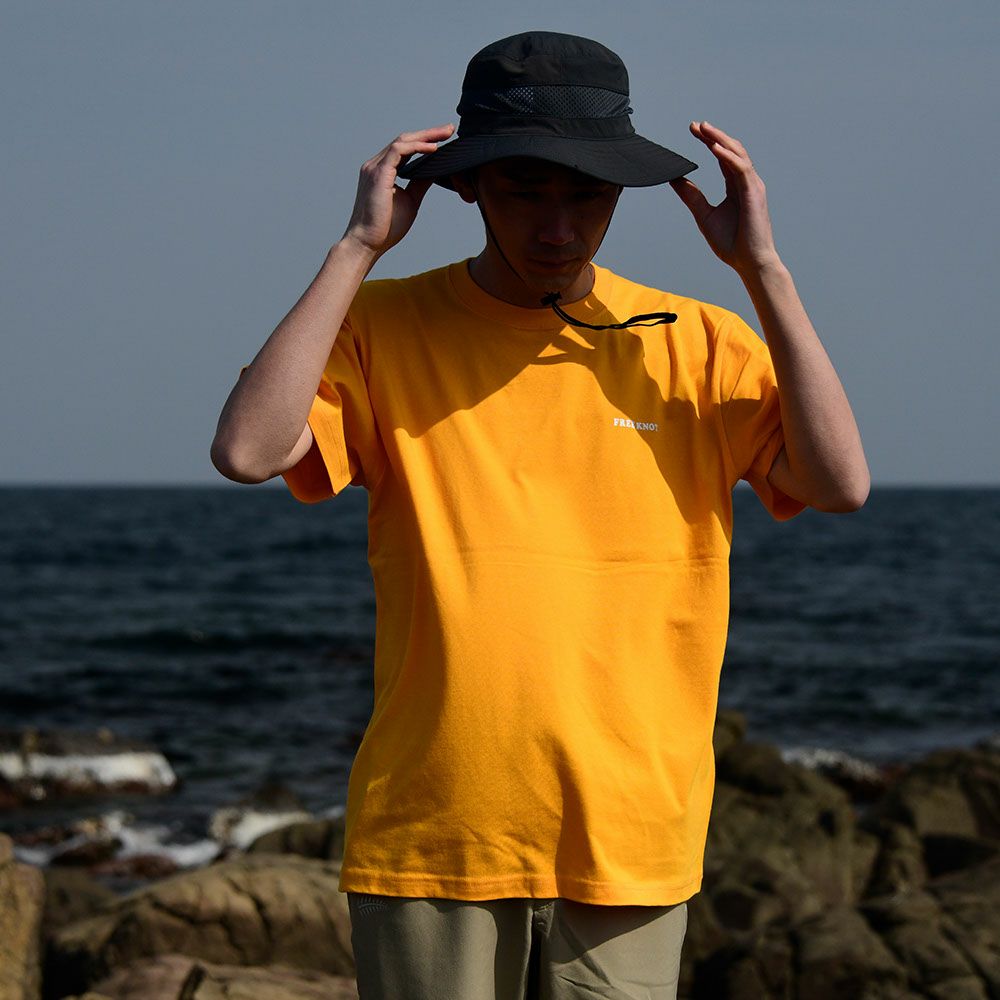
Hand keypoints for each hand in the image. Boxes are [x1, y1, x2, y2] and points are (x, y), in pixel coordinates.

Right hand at [342, 124, 454, 258]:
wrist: (367, 242)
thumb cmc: (386, 227)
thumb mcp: (410, 200)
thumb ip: (420, 183)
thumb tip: (435, 171)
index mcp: (382, 171)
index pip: (405, 148)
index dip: (425, 140)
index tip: (445, 138)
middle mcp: (376, 165)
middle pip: (405, 140)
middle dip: (429, 133)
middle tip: (450, 129)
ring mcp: (375, 167)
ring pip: (402, 141)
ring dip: (426, 136)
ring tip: (446, 134)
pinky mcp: (378, 173)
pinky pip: (399, 150)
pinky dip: (417, 147)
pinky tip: (433, 148)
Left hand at [670, 121, 779, 275]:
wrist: (749, 262)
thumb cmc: (732, 243)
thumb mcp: (704, 215)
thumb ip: (692, 196)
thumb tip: (675, 180)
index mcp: (735, 187)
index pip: (722, 157)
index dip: (709, 141)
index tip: (693, 130)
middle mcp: (745, 182)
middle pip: (730, 150)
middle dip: (713, 135)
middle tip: (695, 125)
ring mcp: (752, 185)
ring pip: (737, 154)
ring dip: (720, 139)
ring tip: (704, 129)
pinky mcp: (754, 192)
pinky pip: (741, 168)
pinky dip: (727, 156)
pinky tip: (714, 148)